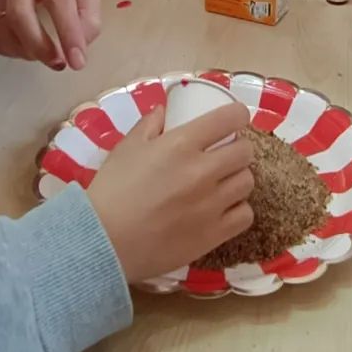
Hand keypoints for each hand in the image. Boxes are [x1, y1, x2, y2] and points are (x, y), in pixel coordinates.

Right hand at [0, 0, 100, 69]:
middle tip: (58, 64)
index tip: (78, 62)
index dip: (68, 33)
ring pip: (3, 29)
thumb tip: (79, 47)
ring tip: (46, 53)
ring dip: (27, 51)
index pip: (58, 0)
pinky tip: (28, 47)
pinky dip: (14, 51)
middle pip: (19, 14)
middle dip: (40, 46)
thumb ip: (89, 20)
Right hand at [89, 103, 254, 282]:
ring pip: (247, 182)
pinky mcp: (214, 234)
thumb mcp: (126, 148)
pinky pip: (245, 215)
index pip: (228, 119)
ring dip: (238, 178)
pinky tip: (224, 208)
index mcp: (181, 145)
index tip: (234, 119)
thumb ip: (149, 124)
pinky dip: (238, 209)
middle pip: (245, 152)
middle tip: (226, 153)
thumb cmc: (111, 191)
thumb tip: (165, 109)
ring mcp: (212, 205)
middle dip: (238, 148)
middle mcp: (203, 172)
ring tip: (224, 182)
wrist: (104, 242)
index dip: (237, 114)